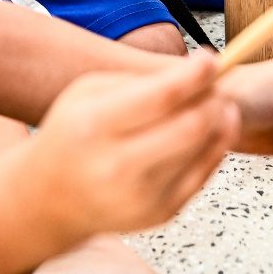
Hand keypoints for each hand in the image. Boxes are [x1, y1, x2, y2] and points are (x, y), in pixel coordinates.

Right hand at [27, 52, 239, 236]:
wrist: (52, 196)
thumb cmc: (74, 133)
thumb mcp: (89, 92)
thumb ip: (141, 79)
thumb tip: (199, 72)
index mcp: (95, 126)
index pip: (160, 98)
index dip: (194, 75)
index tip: (211, 59)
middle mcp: (117, 166)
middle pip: (190, 126)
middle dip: (212, 98)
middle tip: (216, 83)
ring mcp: (141, 196)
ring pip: (203, 150)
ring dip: (220, 120)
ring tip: (217, 102)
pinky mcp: (160, 213)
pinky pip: (204, 174)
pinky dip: (215, 146)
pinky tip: (212, 128)